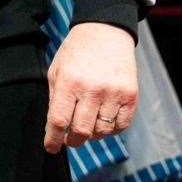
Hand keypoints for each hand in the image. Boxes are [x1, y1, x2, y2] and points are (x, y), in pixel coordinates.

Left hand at [44, 21, 137, 153]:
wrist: (104, 33)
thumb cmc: (75, 53)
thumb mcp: (56, 71)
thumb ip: (55, 99)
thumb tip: (54, 128)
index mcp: (68, 82)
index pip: (58, 120)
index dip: (53, 139)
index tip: (50, 148)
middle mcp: (92, 89)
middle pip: (82, 131)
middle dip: (73, 141)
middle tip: (69, 140)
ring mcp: (113, 93)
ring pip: (102, 131)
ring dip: (92, 135)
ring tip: (86, 124)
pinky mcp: (131, 95)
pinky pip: (121, 125)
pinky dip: (111, 130)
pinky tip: (103, 122)